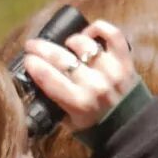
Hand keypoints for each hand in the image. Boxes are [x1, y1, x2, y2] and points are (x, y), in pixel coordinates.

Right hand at [21, 19, 138, 133]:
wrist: (131, 128)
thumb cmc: (96, 126)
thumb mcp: (69, 123)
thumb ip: (55, 104)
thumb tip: (37, 83)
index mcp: (78, 103)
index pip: (47, 77)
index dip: (32, 64)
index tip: (27, 59)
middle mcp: (94, 85)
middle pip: (60, 58)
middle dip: (40, 49)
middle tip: (32, 45)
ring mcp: (111, 70)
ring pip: (84, 44)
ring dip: (70, 41)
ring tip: (66, 45)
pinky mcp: (125, 61)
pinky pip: (113, 35)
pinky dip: (98, 29)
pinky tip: (89, 34)